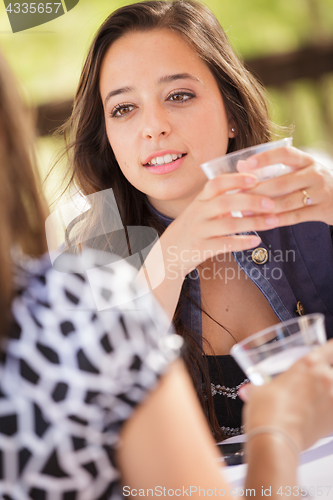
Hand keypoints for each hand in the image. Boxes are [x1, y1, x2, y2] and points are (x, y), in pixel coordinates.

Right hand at [159, 172, 284, 275]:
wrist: (167, 254)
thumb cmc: (192, 229)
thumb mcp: (200, 210)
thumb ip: (219, 199)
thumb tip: (252, 187)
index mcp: (200, 200)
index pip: (217, 183)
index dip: (236, 179)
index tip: (255, 179)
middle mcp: (198, 213)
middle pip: (226, 202)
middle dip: (251, 201)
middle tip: (272, 203)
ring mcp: (198, 231)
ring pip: (228, 224)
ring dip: (253, 222)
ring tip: (273, 222)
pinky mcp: (200, 249)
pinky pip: (224, 244)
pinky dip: (241, 242)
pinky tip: (257, 241)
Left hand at [239, 145, 332, 226]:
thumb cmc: (312, 183)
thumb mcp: (299, 170)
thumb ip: (273, 168)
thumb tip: (240, 165)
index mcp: (306, 160)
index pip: (285, 153)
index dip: (265, 158)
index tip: (247, 164)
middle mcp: (315, 174)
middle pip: (282, 182)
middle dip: (257, 190)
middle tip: (237, 195)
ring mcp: (320, 193)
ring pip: (287, 201)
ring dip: (264, 207)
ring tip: (245, 211)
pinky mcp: (322, 210)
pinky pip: (295, 216)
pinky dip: (277, 220)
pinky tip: (263, 222)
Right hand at [241, 339, 332, 450]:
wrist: (274, 440)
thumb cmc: (267, 412)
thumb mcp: (259, 390)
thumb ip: (259, 388)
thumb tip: (250, 391)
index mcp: (309, 364)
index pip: (331, 348)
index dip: (330, 349)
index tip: (329, 351)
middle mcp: (326, 379)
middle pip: (332, 371)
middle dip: (324, 377)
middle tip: (311, 384)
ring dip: (326, 395)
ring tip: (310, 403)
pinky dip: (327, 414)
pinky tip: (313, 418)